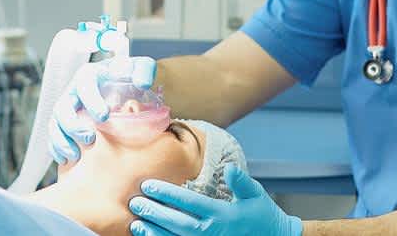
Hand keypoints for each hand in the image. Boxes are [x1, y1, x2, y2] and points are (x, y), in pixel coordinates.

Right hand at [48, 56, 156, 163]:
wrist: (122, 87)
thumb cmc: (128, 77)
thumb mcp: (139, 68)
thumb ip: (144, 70)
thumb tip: (143, 83)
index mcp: (90, 75)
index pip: (84, 84)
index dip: (91, 101)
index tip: (104, 117)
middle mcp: (74, 90)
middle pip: (63, 107)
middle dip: (73, 125)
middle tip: (90, 139)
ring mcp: (67, 107)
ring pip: (55, 123)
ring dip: (62, 140)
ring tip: (76, 155)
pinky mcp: (63, 123)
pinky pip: (53, 136)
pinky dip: (56, 149)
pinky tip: (66, 160)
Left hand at [129, 164, 302, 235]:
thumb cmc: (262, 215)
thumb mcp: (255, 195)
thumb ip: (241, 182)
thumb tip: (229, 167)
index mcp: (223, 215)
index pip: (189, 203)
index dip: (167, 193)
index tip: (148, 185)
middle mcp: (213, 233)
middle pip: (177, 224)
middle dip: (154, 213)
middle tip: (134, 203)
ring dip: (154, 233)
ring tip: (135, 223)